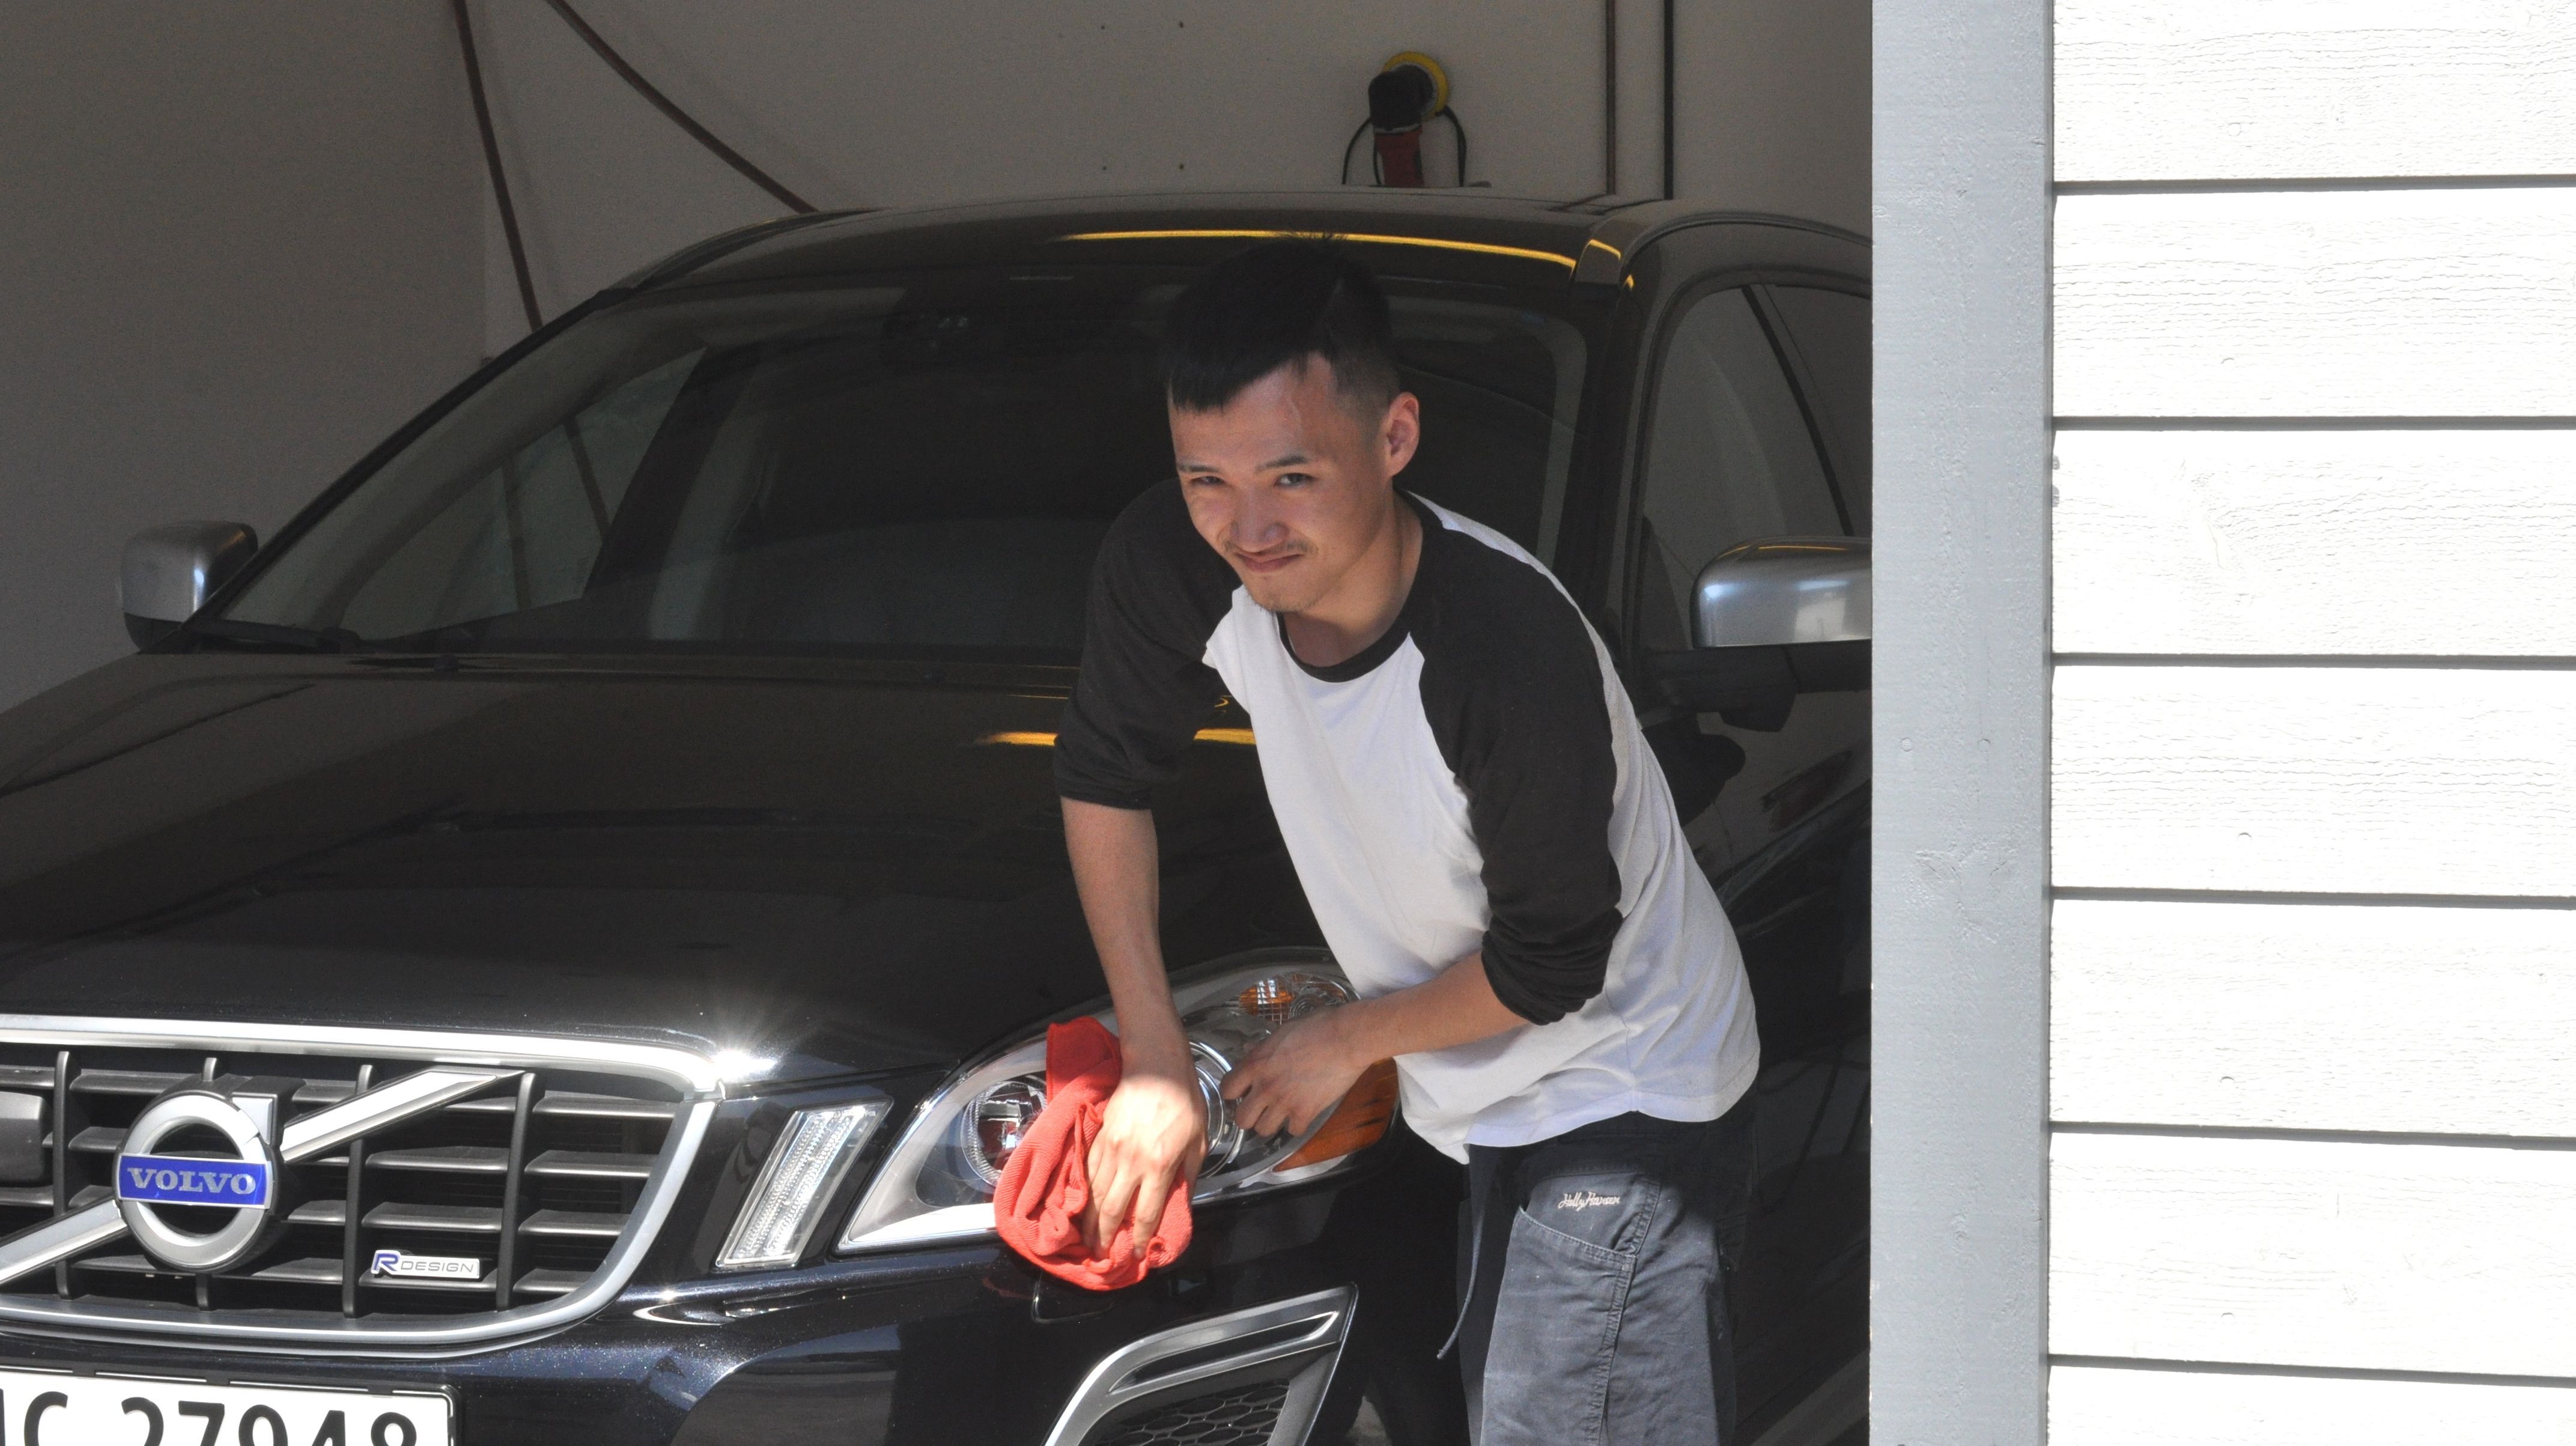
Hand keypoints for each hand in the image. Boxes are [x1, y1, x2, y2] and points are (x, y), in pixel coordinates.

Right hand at [1080, 1041, 1205, 1256]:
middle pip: (1112, 1210)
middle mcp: (1131, 1162)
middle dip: (1106, 1237)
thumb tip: (1180, 1202)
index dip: (1141, 1238)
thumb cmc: (1183, 1101)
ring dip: (1089, 1221)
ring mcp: (1111, 1150)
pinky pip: (1087, 1173)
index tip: (1138, 1254)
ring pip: (1094, 1194)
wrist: (1156, 1066)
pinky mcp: (1099, 1138)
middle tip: (1102, 1256)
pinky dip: (1083, 1194)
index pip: (1146, 1213)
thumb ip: (1188, 1175)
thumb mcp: (1198, 1141)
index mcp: (1159, 1165)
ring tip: (1088, 1239)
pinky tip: (1082, 1206)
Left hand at [1222, 1012, 1367, 1140]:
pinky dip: (1297, 1125)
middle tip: (1258, 1110)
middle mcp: (1265, 1087)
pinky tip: (1302, 1115)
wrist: (1346, 1039)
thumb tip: (1249, 1049)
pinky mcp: (1305, 1112)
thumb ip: (1262, 1046)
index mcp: (1256, 1064)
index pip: (1227, 1089)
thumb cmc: (1317, 1027)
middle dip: (1248, 1116)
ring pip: (1263, 1130)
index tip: (1241, 1093)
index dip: (1233, 1093)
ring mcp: (1284, 1102)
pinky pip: (1292, 1132)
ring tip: (1279, 1114)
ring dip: (1270, 1123)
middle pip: (1241, 1119)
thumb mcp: (1282, 1031)